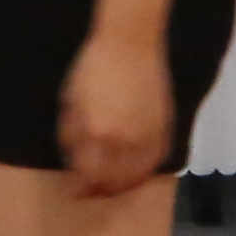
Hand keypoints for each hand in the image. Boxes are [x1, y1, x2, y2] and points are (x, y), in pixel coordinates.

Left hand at [58, 28, 173, 194]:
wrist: (130, 42)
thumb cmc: (92, 66)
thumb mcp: (71, 99)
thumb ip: (70, 133)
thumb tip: (72, 160)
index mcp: (95, 132)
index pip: (88, 175)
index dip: (80, 187)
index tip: (73, 191)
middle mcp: (123, 139)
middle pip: (113, 181)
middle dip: (100, 191)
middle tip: (91, 194)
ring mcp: (147, 135)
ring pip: (137, 176)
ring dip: (123, 186)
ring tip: (112, 188)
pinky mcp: (164, 127)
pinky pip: (156, 161)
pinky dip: (145, 171)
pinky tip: (135, 173)